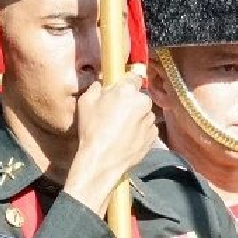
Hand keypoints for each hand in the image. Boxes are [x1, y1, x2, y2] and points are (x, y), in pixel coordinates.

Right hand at [65, 69, 157, 216]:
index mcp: (127, 90)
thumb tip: (101, 84)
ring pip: (144, 113)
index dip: (126, 83)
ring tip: (120, 130)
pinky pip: (147, 128)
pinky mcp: (153, 135)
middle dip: (130, 102)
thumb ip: (96, 87)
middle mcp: (143, 101)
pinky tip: (126, 138)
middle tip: (115, 114)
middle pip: (139, 96)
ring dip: (136, 117)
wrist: (102, 161)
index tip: (120, 89)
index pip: (134, 76)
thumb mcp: (85, 103)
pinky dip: (140, 131)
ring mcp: (149, 119)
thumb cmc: (92, 131)